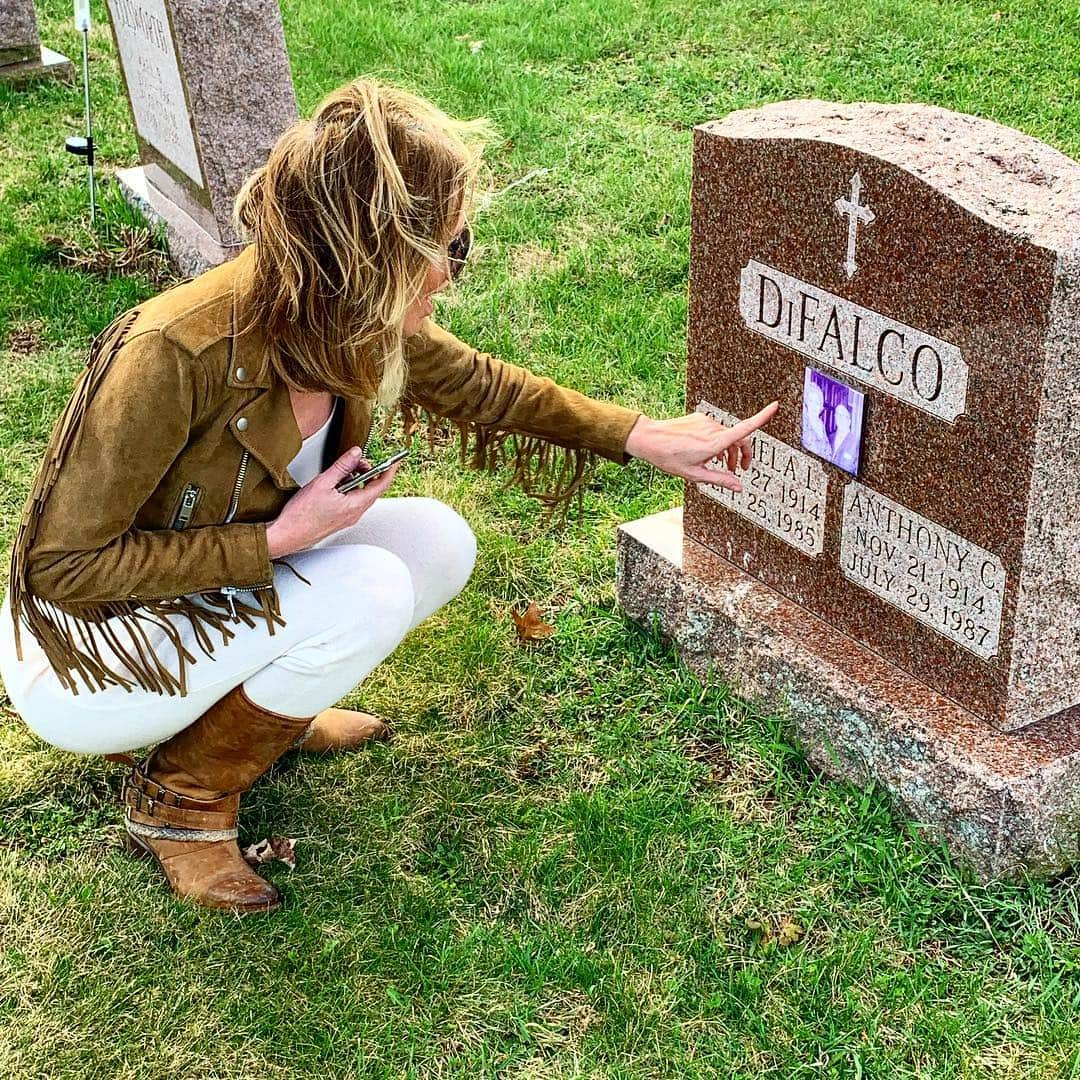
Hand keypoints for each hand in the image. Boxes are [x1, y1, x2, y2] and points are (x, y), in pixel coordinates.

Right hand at [265, 446, 401, 558]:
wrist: (288, 535)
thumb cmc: (301, 515)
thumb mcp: (323, 483)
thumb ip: (342, 467)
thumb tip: (355, 454)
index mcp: (355, 505)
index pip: (381, 485)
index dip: (389, 471)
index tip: (394, 461)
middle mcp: (354, 514)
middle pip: (371, 490)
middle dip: (368, 473)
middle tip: (358, 461)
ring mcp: (347, 518)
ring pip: (360, 495)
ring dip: (356, 481)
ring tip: (343, 472)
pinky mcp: (339, 520)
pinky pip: (351, 502)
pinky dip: (348, 490)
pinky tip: (335, 485)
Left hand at [624, 401, 779, 491]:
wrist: (649, 438)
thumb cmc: (669, 458)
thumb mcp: (695, 474)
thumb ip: (720, 480)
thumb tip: (739, 487)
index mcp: (714, 443)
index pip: (744, 428)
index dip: (762, 417)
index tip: (776, 406)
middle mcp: (712, 429)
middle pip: (739, 438)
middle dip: (743, 453)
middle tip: (741, 469)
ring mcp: (705, 422)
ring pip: (726, 434)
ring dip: (729, 450)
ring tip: (722, 465)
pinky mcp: (699, 418)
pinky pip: (715, 429)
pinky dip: (717, 441)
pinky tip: (707, 454)